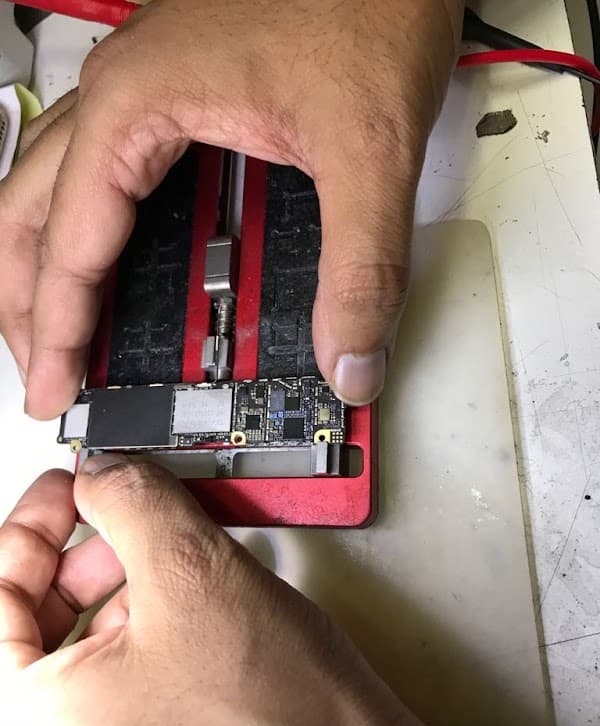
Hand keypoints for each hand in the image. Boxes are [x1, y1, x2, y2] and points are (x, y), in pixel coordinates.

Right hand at [0, 0, 462, 416]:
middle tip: (40, 370)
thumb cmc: (368, 6)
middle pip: (27, 210)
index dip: (57, 328)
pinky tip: (106, 261)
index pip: (70, 241)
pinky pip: (98, 171)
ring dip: (40, 263)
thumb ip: (362, 266)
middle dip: (25, 300)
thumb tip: (351, 359)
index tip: (52, 387)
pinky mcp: (171, 97)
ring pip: (49, 185)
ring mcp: (141, 90)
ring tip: (54, 328)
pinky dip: (84, 228)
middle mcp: (123, 93)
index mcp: (139, 103)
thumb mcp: (370, 151)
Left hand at [0, 457, 446, 725]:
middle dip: (85, 557)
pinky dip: (143, 634)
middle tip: (120, 517)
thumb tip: (102, 474)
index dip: (33, 525)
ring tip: (170, 562)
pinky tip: (186, 610)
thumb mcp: (198, 576)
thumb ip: (132, 503)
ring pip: (81, 654)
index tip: (68, 490)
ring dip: (120, 592)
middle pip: (37, 627)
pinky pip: (115, 687)